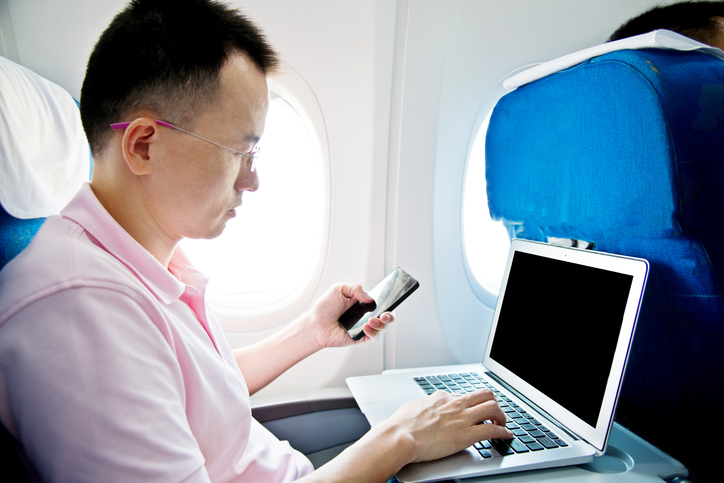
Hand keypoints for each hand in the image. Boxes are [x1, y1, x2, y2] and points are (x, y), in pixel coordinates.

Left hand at [306, 283, 394, 349]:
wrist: (315, 324)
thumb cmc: (325, 307)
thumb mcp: (339, 289)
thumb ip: (355, 288)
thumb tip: (370, 297)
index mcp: (363, 302)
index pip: (381, 301)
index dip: (389, 300)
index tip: (392, 299)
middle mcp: (366, 314)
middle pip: (387, 315)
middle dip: (391, 315)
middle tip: (386, 314)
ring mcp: (364, 326)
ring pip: (383, 327)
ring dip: (381, 324)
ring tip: (371, 321)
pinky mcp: (361, 338)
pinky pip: (374, 337)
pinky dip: (373, 332)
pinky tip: (366, 327)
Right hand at [386, 389, 512, 463]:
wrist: (400, 437)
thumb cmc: (401, 425)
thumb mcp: (412, 407)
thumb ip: (423, 406)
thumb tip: (422, 407)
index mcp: (442, 398)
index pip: (465, 396)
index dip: (472, 405)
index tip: (474, 411)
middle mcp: (455, 404)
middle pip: (485, 394)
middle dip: (493, 404)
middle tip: (495, 415)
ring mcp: (462, 418)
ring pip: (493, 407)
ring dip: (502, 416)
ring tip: (502, 424)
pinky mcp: (466, 435)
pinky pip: (492, 430)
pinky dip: (503, 432)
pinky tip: (506, 436)